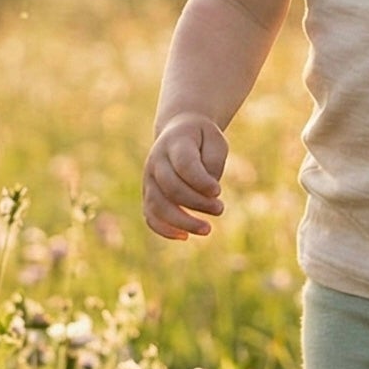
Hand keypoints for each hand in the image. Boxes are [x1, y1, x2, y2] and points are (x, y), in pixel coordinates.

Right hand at [143, 114, 229, 239]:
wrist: (178, 131)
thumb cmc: (202, 139)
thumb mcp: (216, 141)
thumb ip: (213, 163)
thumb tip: (209, 193)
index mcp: (175, 142)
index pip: (184, 164)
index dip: (201, 181)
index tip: (218, 192)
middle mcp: (157, 160)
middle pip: (171, 187)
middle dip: (197, 203)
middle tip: (220, 209)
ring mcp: (149, 178)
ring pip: (158, 205)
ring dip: (182, 221)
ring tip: (207, 229)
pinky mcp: (148, 194)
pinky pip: (150, 215)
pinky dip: (164, 229)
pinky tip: (184, 236)